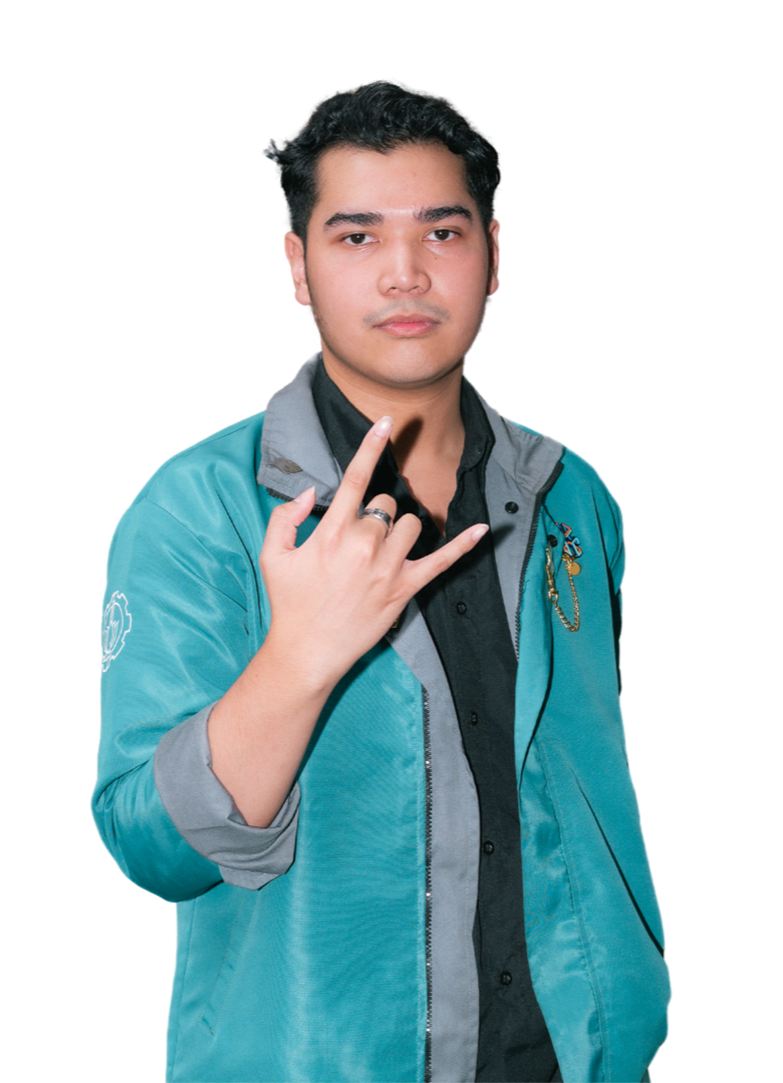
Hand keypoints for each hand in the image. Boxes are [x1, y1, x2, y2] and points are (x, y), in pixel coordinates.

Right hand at [259, 416, 488, 692]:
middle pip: (385, 505)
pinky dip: (463, 545)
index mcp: (331, 533)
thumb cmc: (290, 603)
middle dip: (376, 515)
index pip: (354, 480)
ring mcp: (387, 569)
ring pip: (411, 525)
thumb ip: (284, 517)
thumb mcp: (272, 556)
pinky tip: (483, 529)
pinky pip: (442, 562)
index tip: (387, 422)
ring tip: (382, 551)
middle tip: (358, 541)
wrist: (307, 652)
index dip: (371, 448)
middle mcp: (363, 546)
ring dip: (400, 530)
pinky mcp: (405, 589)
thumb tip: (310, 492)